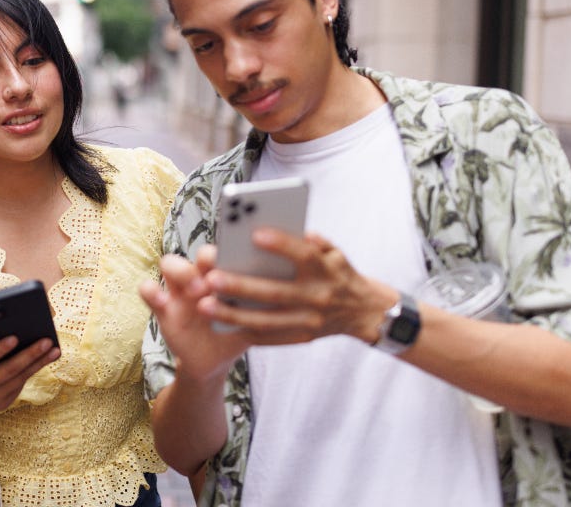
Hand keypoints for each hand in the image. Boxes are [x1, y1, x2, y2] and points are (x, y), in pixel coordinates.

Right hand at [0, 336, 59, 412]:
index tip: (15, 337)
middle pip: (9, 370)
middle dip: (30, 355)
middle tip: (46, 341)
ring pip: (20, 378)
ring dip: (39, 364)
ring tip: (54, 350)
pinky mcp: (3, 404)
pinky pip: (20, 385)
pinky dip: (32, 371)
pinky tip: (44, 360)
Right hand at [139, 246, 257, 381]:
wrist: (214, 360)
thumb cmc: (238, 332)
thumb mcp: (255, 320)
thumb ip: (266, 305)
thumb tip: (295, 290)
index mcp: (228, 273)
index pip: (230, 250)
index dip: (234, 250)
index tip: (244, 258)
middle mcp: (203, 275)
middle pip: (199, 252)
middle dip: (208, 258)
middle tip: (221, 274)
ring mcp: (180, 289)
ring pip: (170, 263)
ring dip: (182, 272)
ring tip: (197, 290)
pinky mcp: (162, 307)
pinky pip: (147, 290)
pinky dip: (151, 291)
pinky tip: (160, 299)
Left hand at [197, 230, 392, 344]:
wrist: (365, 312)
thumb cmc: (340, 273)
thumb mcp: (335, 253)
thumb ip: (313, 242)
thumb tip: (295, 232)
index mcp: (326, 270)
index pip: (303, 255)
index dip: (281, 244)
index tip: (254, 234)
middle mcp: (318, 296)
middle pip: (276, 292)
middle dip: (241, 287)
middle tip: (211, 278)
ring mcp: (311, 321)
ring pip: (267, 320)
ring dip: (233, 315)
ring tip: (205, 306)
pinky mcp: (304, 337)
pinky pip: (270, 337)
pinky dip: (245, 331)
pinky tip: (221, 324)